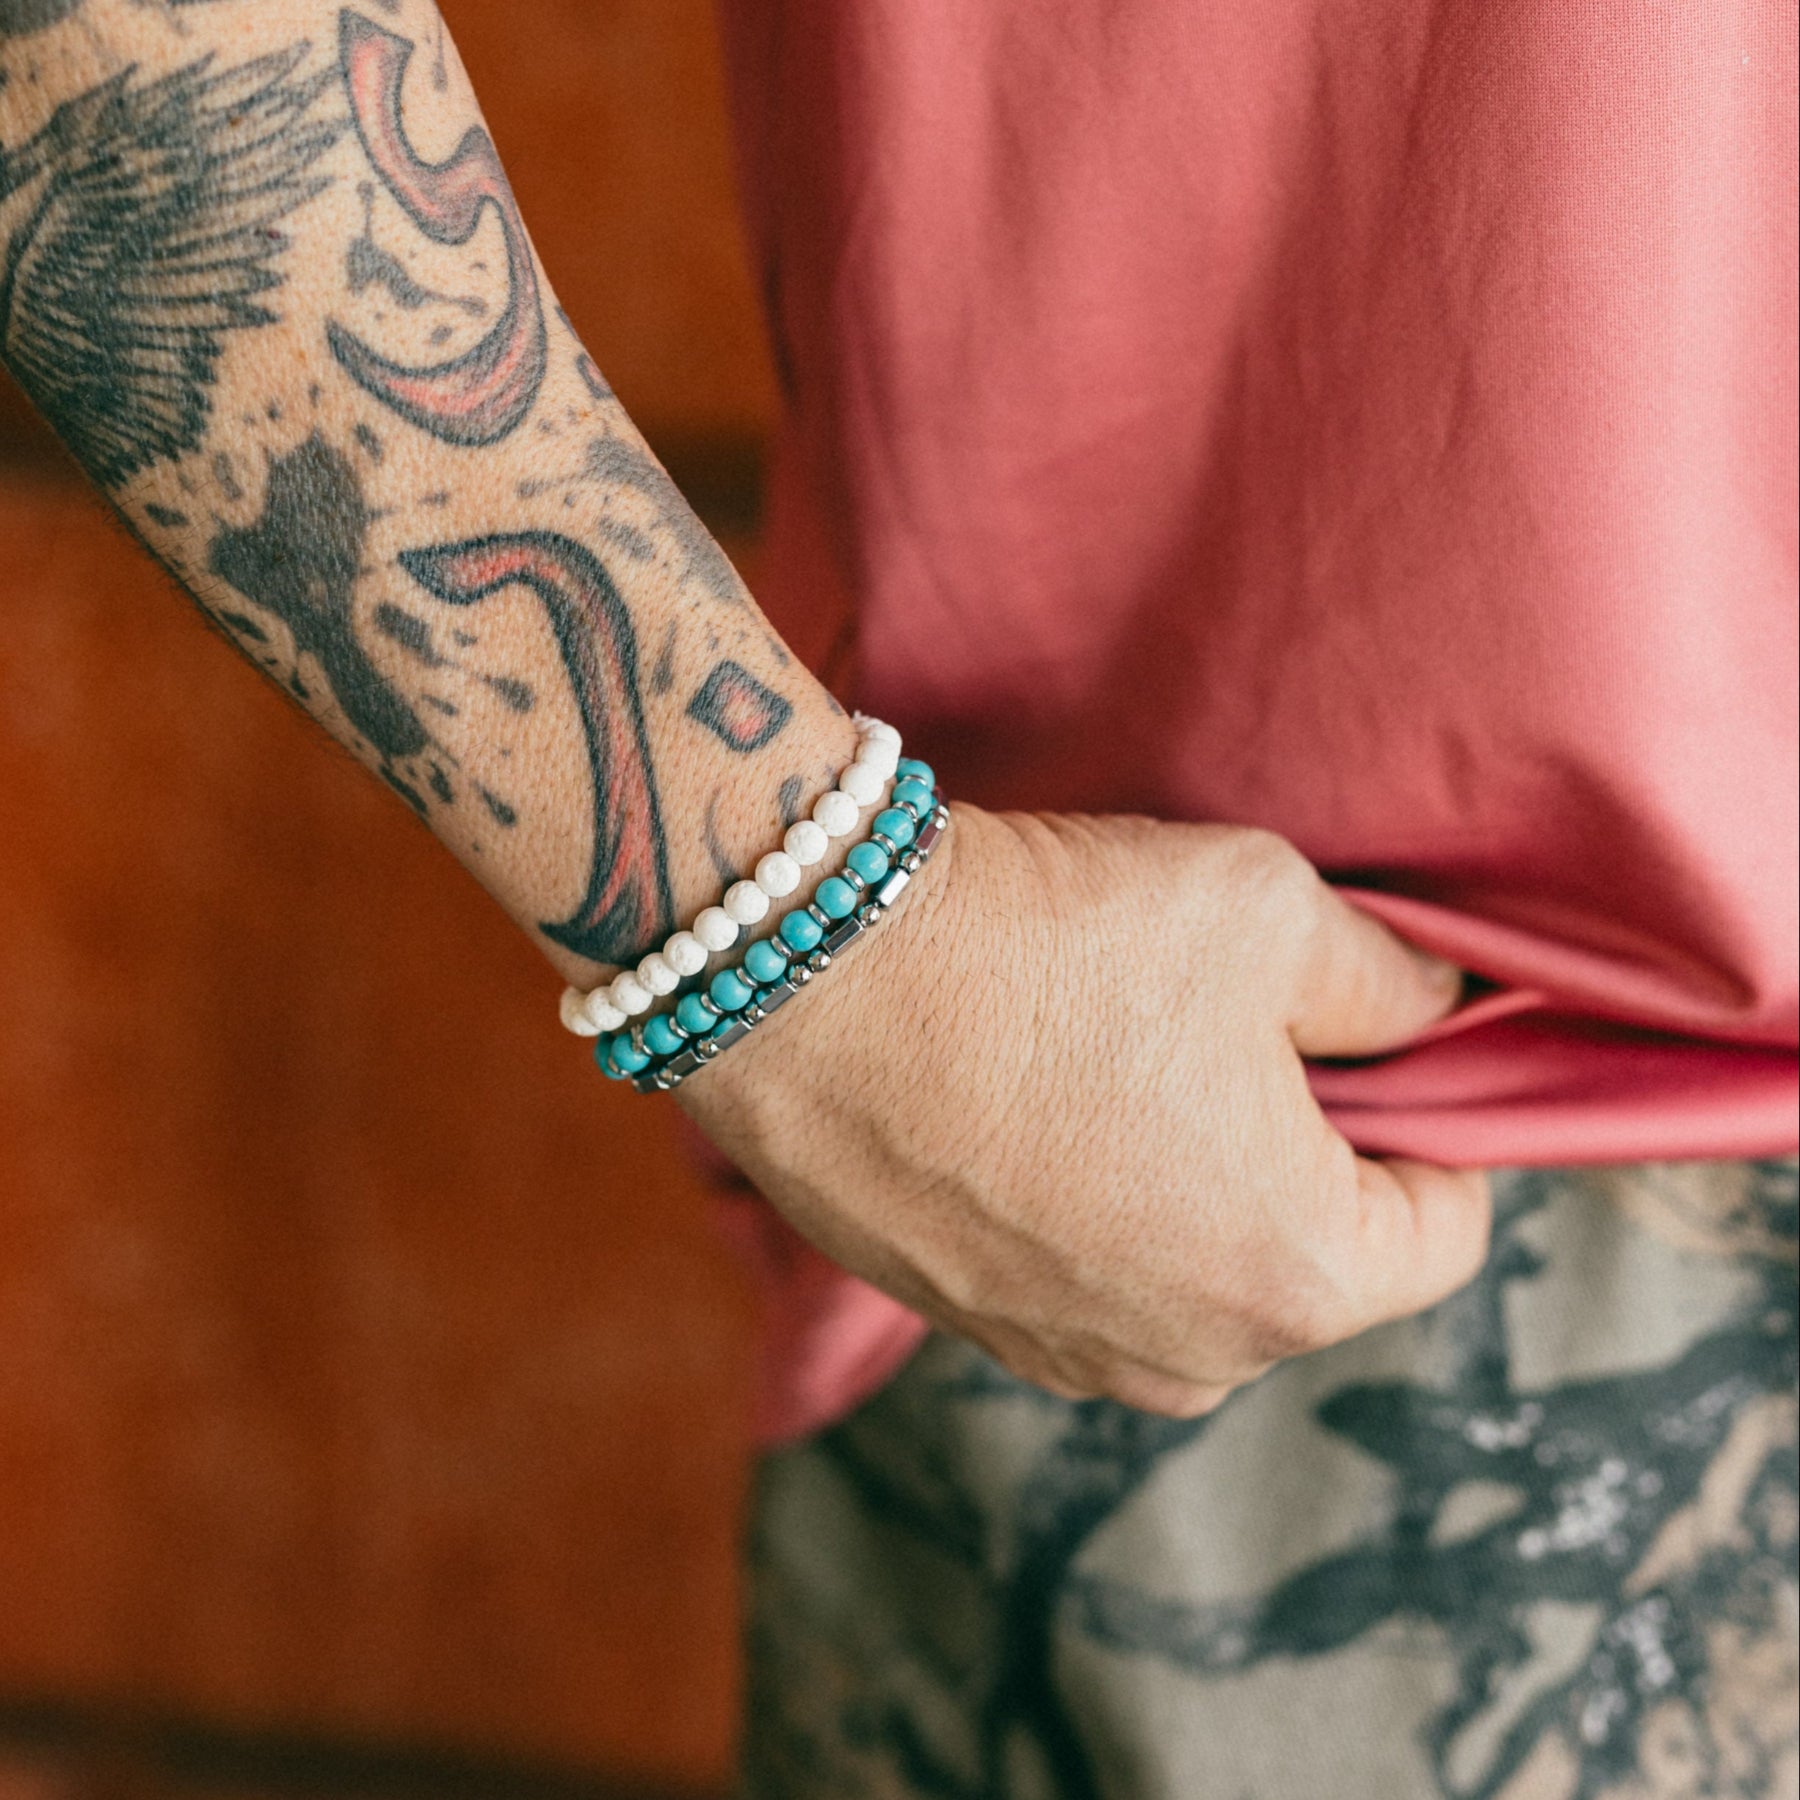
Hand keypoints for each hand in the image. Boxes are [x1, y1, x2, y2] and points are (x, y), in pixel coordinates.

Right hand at [677, 806, 1491, 1415]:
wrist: (807, 975)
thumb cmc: (1050, 941)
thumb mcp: (1271, 909)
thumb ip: (1391, 981)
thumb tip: (1430, 1010)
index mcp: (1299, 1278)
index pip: (1449, 1226)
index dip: (1430, 1112)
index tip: (1364, 1036)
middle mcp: (1190, 1361)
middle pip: (1314, 1253)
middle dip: (1302, 1150)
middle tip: (1225, 1026)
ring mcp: (1066, 1356)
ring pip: (1195, 1265)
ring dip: (1187, 1178)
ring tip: (1111, 1055)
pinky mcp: (969, 1325)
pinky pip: (1084, 1270)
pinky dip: (1085, 1198)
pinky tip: (1031, 1095)